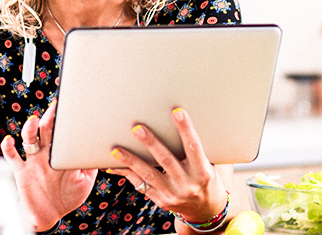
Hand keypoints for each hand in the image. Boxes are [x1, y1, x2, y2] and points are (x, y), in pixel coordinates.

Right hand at [0, 103, 96, 230]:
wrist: (50, 214)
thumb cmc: (69, 195)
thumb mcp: (85, 180)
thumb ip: (90, 164)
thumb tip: (101, 149)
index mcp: (62, 152)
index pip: (63, 131)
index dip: (66, 119)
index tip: (71, 106)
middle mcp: (46, 153)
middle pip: (47, 129)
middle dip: (50, 117)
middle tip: (55, 106)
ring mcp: (33, 161)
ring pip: (30, 139)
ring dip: (30, 128)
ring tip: (34, 121)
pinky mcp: (21, 172)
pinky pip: (13, 157)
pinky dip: (8, 147)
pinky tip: (9, 140)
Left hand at [106, 107, 228, 225]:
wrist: (206, 210)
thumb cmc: (205, 179)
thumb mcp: (208, 166)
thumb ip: (193, 151)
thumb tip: (174, 124)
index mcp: (202, 172)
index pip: (193, 147)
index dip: (185, 129)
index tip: (177, 111)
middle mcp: (187, 185)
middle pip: (166, 160)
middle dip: (151, 143)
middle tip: (137, 128)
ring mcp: (172, 194)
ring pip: (148, 175)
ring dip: (131, 160)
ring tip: (116, 149)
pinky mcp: (161, 200)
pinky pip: (141, 185)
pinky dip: (127, 174)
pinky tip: (113, 166)